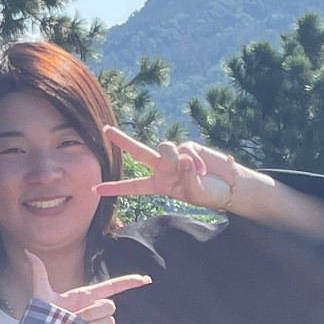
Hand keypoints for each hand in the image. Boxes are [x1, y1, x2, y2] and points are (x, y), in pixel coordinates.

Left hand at [27, 252, 149, 323]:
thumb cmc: (43, 319)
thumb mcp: (41, 295)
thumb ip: (39, 274)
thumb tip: (29, 252)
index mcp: (86, 296)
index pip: (113, 286)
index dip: (130, 282)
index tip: (147, 280)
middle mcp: (95, 309)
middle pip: (109, 306)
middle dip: (91, 313)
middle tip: (72, 319)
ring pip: (110, 323)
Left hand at [95, 127, 239, 210]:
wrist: (229, 185)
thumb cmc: (209, 194)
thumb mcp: (194, 193)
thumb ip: (186, 177)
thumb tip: (181, 158)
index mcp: (159, 184)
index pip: (134, 186)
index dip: (115, 188)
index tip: (94, 190)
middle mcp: (163, 168)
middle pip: (139, 152)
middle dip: (122, 140)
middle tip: (105, 129)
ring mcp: (175, 156)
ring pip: (165, 148)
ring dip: (178, 159)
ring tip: (195, 171)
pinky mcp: (188, 147)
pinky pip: (185, 149)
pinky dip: (195, 159)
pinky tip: (203, 168)